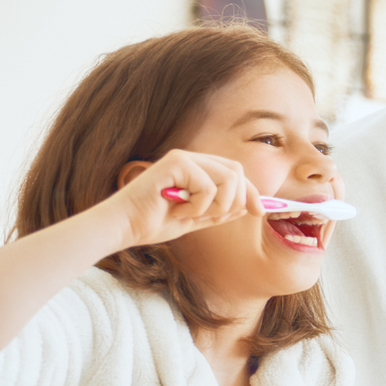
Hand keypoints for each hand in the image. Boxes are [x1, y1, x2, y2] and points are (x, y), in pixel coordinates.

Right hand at [99, 149, 262, 248]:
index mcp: (198, 169)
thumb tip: (248, 206)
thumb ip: (220, 211)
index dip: (252, 193)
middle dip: (234, 200)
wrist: (125, 226)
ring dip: (215, 205)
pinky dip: (198, 206)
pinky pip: (209, 186)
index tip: (259, 212)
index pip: (236, 174)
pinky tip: (177, 208)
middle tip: (210, 216)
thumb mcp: (196, 219)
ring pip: (228, 179)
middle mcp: (192, 159)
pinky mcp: (176, 162)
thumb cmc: (153, 223)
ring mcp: (184, 158)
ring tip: (190, 213)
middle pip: (237, 172)